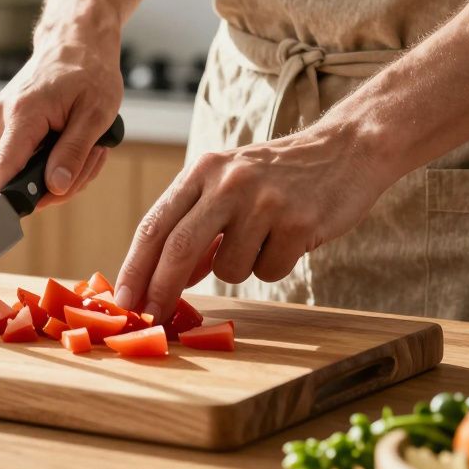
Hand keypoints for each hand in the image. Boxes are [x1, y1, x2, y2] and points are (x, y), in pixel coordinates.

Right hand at [0, 35, 122, 207]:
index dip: (0, 203)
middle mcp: (0, 119)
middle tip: (92, 158)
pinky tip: (68, 140)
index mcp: (23, 115)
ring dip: (59, 171)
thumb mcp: (96, 114)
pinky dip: (49, 160)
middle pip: (20, 179)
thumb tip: (55, 188)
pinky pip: (23, 160)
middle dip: (60, 182)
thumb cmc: (89, 72)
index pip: (2, 169)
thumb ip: (74, 154)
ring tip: (85, 143)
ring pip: (24, 173)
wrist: (74, 42)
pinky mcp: (2, 125)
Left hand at [113, 124, 396, 320]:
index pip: (155, 225)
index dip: (134, 267)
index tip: (123, 301)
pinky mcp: (299, 222)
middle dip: (160, 289)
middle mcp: (228, 182)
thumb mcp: (227, 186)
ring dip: (239, 268)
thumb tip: (166, 280)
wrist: (346, 150)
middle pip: (179, 248)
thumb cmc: (277, 175)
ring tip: (263, 238)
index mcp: (202, 170)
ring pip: (228, 268)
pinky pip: (269, 272)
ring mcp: (264, 201)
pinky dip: (274, 265)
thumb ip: (195, 226)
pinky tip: (290, 237)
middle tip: (152, 318)